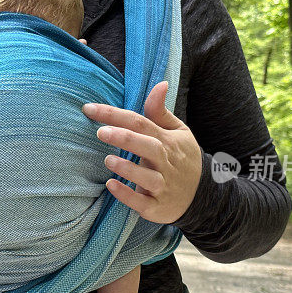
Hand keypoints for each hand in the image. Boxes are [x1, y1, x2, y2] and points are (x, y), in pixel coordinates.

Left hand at [82, 81, 201, 223]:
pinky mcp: (157, 208)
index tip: (89, 108)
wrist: (202, 196)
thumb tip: (160, 84)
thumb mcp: (178, 132)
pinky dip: (127, 195)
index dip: (115, 114)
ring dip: (127, 168)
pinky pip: (142, 202)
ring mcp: (163, 186)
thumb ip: (160, 111)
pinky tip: (111, 185)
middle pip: (148, 147)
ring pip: (147, 177)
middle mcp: (166, 163)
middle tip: (100, 132)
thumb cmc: (182, 158)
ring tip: (107, 160)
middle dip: (124, 138)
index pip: (141, 123)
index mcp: (167, 141)